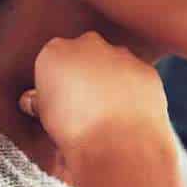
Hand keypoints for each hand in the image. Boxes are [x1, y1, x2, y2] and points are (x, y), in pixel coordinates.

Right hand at [20, 32, 173, 163]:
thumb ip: (42, 98)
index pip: (53, 61)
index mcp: (55, 51)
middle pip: (84, 55)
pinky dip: (133, 91)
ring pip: (113, 64)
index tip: (57, 101)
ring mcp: (122, 54)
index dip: (55, 83)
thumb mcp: (42, 116)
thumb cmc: (73, 131)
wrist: (117, 143)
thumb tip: (39, 101)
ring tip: (108, 112)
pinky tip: (130, 113)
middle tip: (83, 104)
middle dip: (84, 74)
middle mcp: (89, 44)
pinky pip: (137, 77)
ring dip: (110, 81)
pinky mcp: (147, 69)